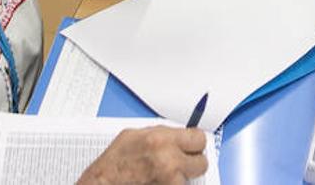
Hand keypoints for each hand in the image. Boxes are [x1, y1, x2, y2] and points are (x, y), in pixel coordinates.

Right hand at [77, 126, 206, 184]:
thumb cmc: (113, 164)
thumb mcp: (134, 136)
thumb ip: (160, 134)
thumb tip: (177, 135)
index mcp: (162, 141)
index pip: (199, 139)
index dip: (195, 143)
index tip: (192, 145)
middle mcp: (169, 162)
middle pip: (201, 163)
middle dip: (192, 163)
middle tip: (181, 164)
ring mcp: (170, 182)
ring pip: (189, 180)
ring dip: (179, 179)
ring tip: (160, 176)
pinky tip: (155, 183)